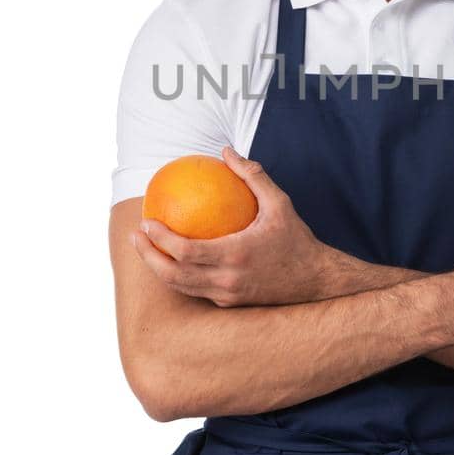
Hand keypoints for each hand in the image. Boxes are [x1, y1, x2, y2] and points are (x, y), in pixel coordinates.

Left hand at [130, 145, 329, 306]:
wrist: (317, 282)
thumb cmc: (298, 240)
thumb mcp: (280, 203)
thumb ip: (252, 176)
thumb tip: (227, 151)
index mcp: (235, 254)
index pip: (185, 251)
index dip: (160, 239)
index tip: (146, 222)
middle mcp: (227, 279)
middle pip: (173, 274)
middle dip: (148, 256)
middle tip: (136, 236)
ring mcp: (227, 296)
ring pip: (181, 287)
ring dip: (158, 269)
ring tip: (145, 248)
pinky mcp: (230, 303)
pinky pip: (197, 291)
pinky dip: (179, 277)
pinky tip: (172, 260)